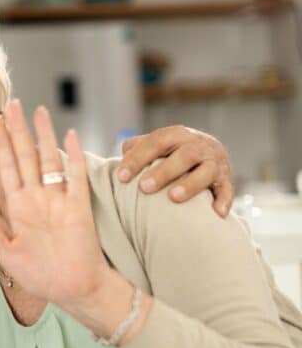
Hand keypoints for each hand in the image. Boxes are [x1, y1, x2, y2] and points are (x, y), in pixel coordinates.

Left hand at [0, 100, 110, 306]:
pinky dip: (74, 156)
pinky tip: (70, 135)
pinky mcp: (78, 207)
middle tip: (12, 106)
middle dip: (18, 131)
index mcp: (17, 208)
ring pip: (49, 160)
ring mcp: (58, 200)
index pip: (6, 169)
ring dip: (44, 136)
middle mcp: (37, 199)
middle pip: (25, 157)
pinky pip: (76, 176)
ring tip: (38, 112)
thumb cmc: (40, 275)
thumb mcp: (7, 253)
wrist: (72, 289)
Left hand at [118, 125, 233, 216]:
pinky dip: (223, 201)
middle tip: (144, 187)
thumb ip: (137, 147)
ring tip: (173, 198)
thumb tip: (123, 156)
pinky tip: (216, 212)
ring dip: (191, 184)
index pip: (157, 141)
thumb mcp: (156, 145)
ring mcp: (215, 163)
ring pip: (207, 171)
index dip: (138, 158)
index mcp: (177, 135)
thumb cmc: (171, 153)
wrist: (207, 155)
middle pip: (184, 155)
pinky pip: (227, 190)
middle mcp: (199, 146)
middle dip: (163, 171)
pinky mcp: (226, 180)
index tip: (121, 177)